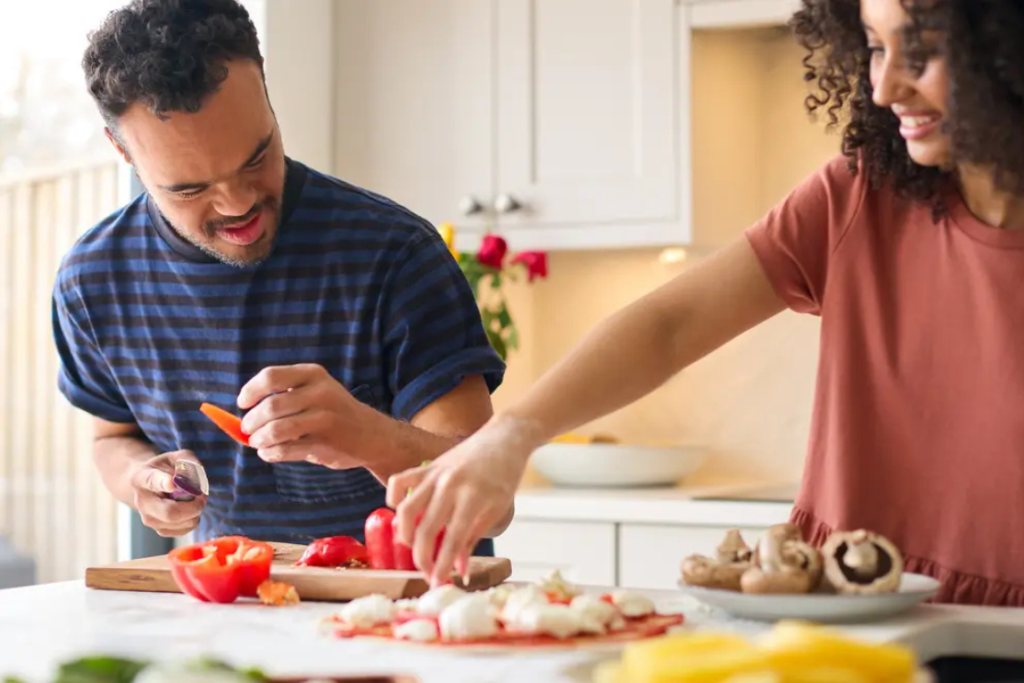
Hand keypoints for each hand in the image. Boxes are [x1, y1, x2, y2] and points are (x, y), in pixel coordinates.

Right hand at [129, 450, 205, 536]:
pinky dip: (193, 520)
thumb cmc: (165, 468)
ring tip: (195, 500)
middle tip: (202, 496)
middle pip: (169, 512)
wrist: (149, 485)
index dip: (163, 483)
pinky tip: (190, 510)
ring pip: (179, 523)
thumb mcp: (177, 457)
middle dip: (193, 506)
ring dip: (195, 512)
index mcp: (141, 477)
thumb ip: (189, 462)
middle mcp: (141, 501)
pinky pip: (184, 530)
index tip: (172, 483)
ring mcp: (148, 518)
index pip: (152, 481)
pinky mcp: (159, 529)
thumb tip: (197, 481)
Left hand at [238, 364, 374, 468]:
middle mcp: (320, 393)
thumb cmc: (334, 411)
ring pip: (276, 430)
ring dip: (259, 440)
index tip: (243, 403)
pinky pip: (286, 450)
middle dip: (252, 421)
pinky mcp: (325, 444)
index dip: (251, 391)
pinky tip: (270, 453)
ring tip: (257, 443)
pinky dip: (270, 454)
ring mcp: (325, 419)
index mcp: (313, 374)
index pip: (271, 376)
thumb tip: (241, 417)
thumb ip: (283, 397)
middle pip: (271, 406)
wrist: (372, 434)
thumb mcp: (315, 391)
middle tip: (248, 429)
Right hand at [386, 414, 543, 584]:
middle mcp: (451, 485)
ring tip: (413, 548)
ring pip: (406, 509)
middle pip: (426, 529)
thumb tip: (459, 571)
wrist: (505, 438)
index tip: (437, 583)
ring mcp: (436, 473)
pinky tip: (400, 514)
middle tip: (426, 573)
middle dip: (423, 558)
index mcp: (474, 497)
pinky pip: (400, 481)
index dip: (443, 565)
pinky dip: (393, 498)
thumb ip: (473, 539)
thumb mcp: (496, 510)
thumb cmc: (505, 476)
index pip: (453, 539)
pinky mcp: (427, 466)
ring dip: (404, 535)